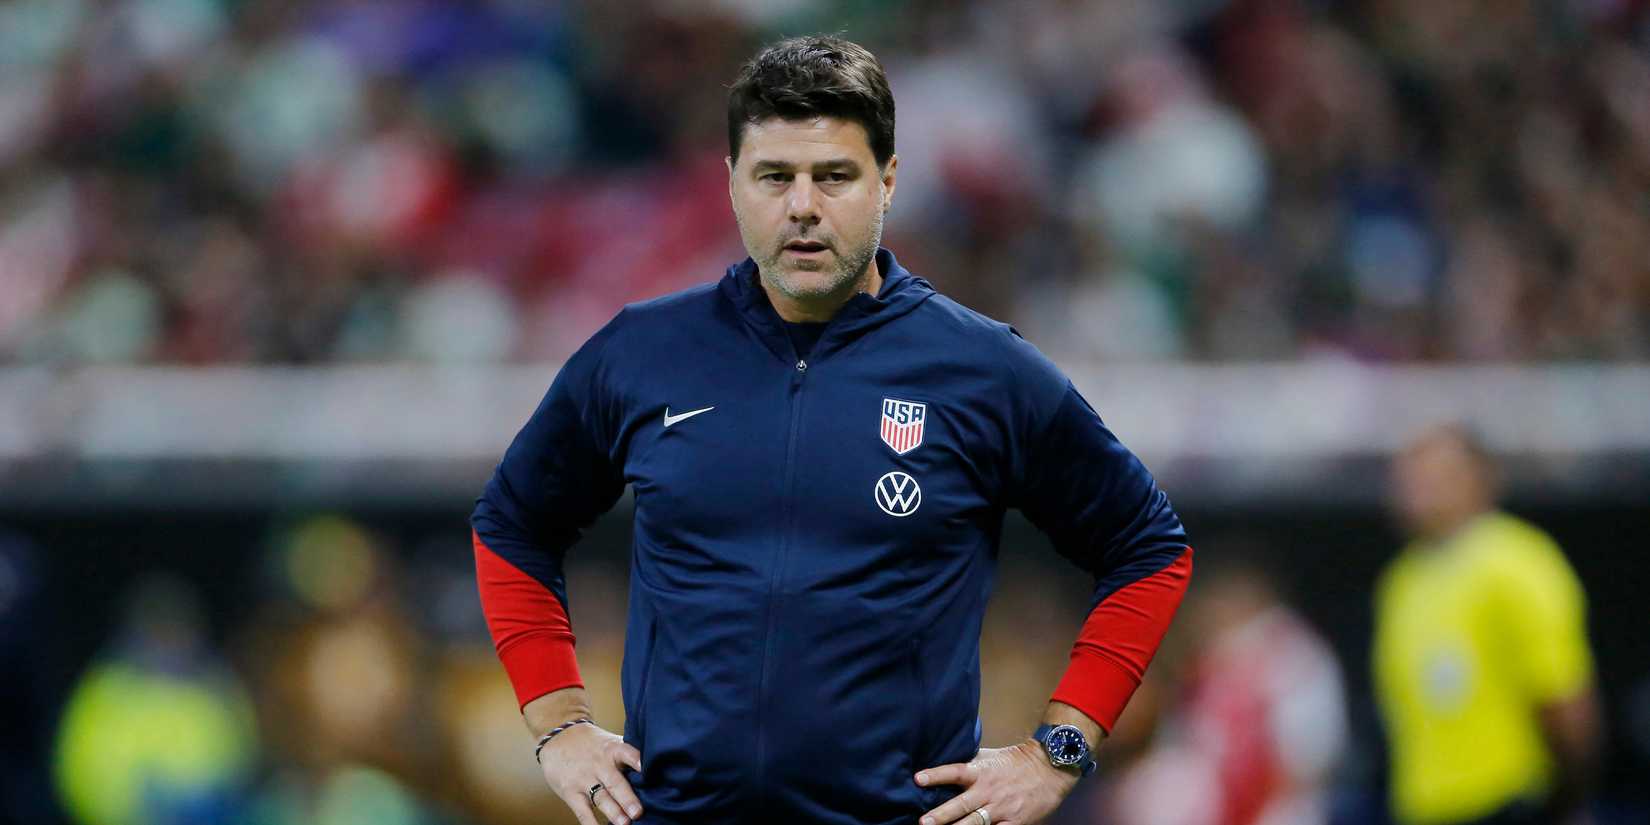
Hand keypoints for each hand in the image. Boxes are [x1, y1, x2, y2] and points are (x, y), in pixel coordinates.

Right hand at [538, 721, 645, 824]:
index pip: (626, 753)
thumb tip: (656, 769)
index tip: (646, 769)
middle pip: (615, 782)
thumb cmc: (590, 742)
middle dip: (627, 798)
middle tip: (638, 812)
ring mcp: (584, 779)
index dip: (637, 760)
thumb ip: (627, 755)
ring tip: (624, 823)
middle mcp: (599, 765)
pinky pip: (582, 811)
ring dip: (613, 812)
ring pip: (600, 797)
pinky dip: (590, 823)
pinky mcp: (570, 792)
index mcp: (612, 749)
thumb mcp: (609, 741)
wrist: (557, 736)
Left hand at [914, 740, 1078, 824]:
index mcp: (981, 772)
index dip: (936, 775)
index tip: (918, 779)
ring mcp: (1002, 808)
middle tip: (924, 822)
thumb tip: (948, 760)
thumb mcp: (991, 756)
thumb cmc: (1017, 761)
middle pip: (961, 805)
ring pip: (975, 823)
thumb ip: (971, 762)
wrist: (1050, 767)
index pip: (954, 772)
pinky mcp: (1015, 823)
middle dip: (941, 815)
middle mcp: (988, 791)